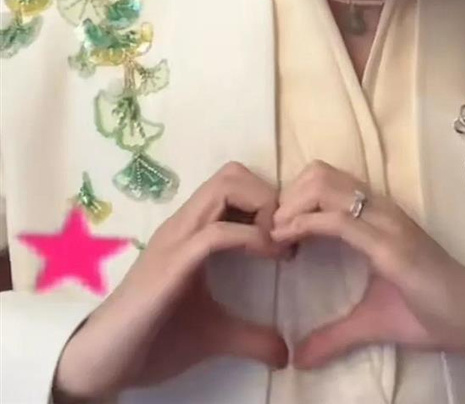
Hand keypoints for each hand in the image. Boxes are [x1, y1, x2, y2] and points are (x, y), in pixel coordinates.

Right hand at [54, 163, 289, 400]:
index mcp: (193, 230)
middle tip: (286, 236)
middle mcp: (184, 224)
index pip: (234, 183)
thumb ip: (250, 337)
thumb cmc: (153, 340)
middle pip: (233, 173)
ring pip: (226, 187)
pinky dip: (252, 238)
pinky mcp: (172, 263)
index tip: (290, 237)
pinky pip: (218, 233)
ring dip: (263, 208)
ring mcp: (177, 238)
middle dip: (269, 196)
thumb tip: (285, 354)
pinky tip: (270, 258)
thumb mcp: (215, 335)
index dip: (269, 200)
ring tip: (279, 246)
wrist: (102, 362)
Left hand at [271, 160, 464, 368]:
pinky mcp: (390, 245)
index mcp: (375, 217)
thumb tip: (298, 357)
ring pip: (325, 186)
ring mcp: (386, 223)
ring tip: (275, 235)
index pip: (324, 181)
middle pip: (318, 173)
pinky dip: (306, 224)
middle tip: (270, 231)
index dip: (292, 198)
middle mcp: (379, 209)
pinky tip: (289, 242)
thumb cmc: (431, 313)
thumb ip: (335, 335)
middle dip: (286, 196)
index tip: (273, 230)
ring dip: (291, 205)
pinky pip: (340, 221)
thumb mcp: (372, 322)